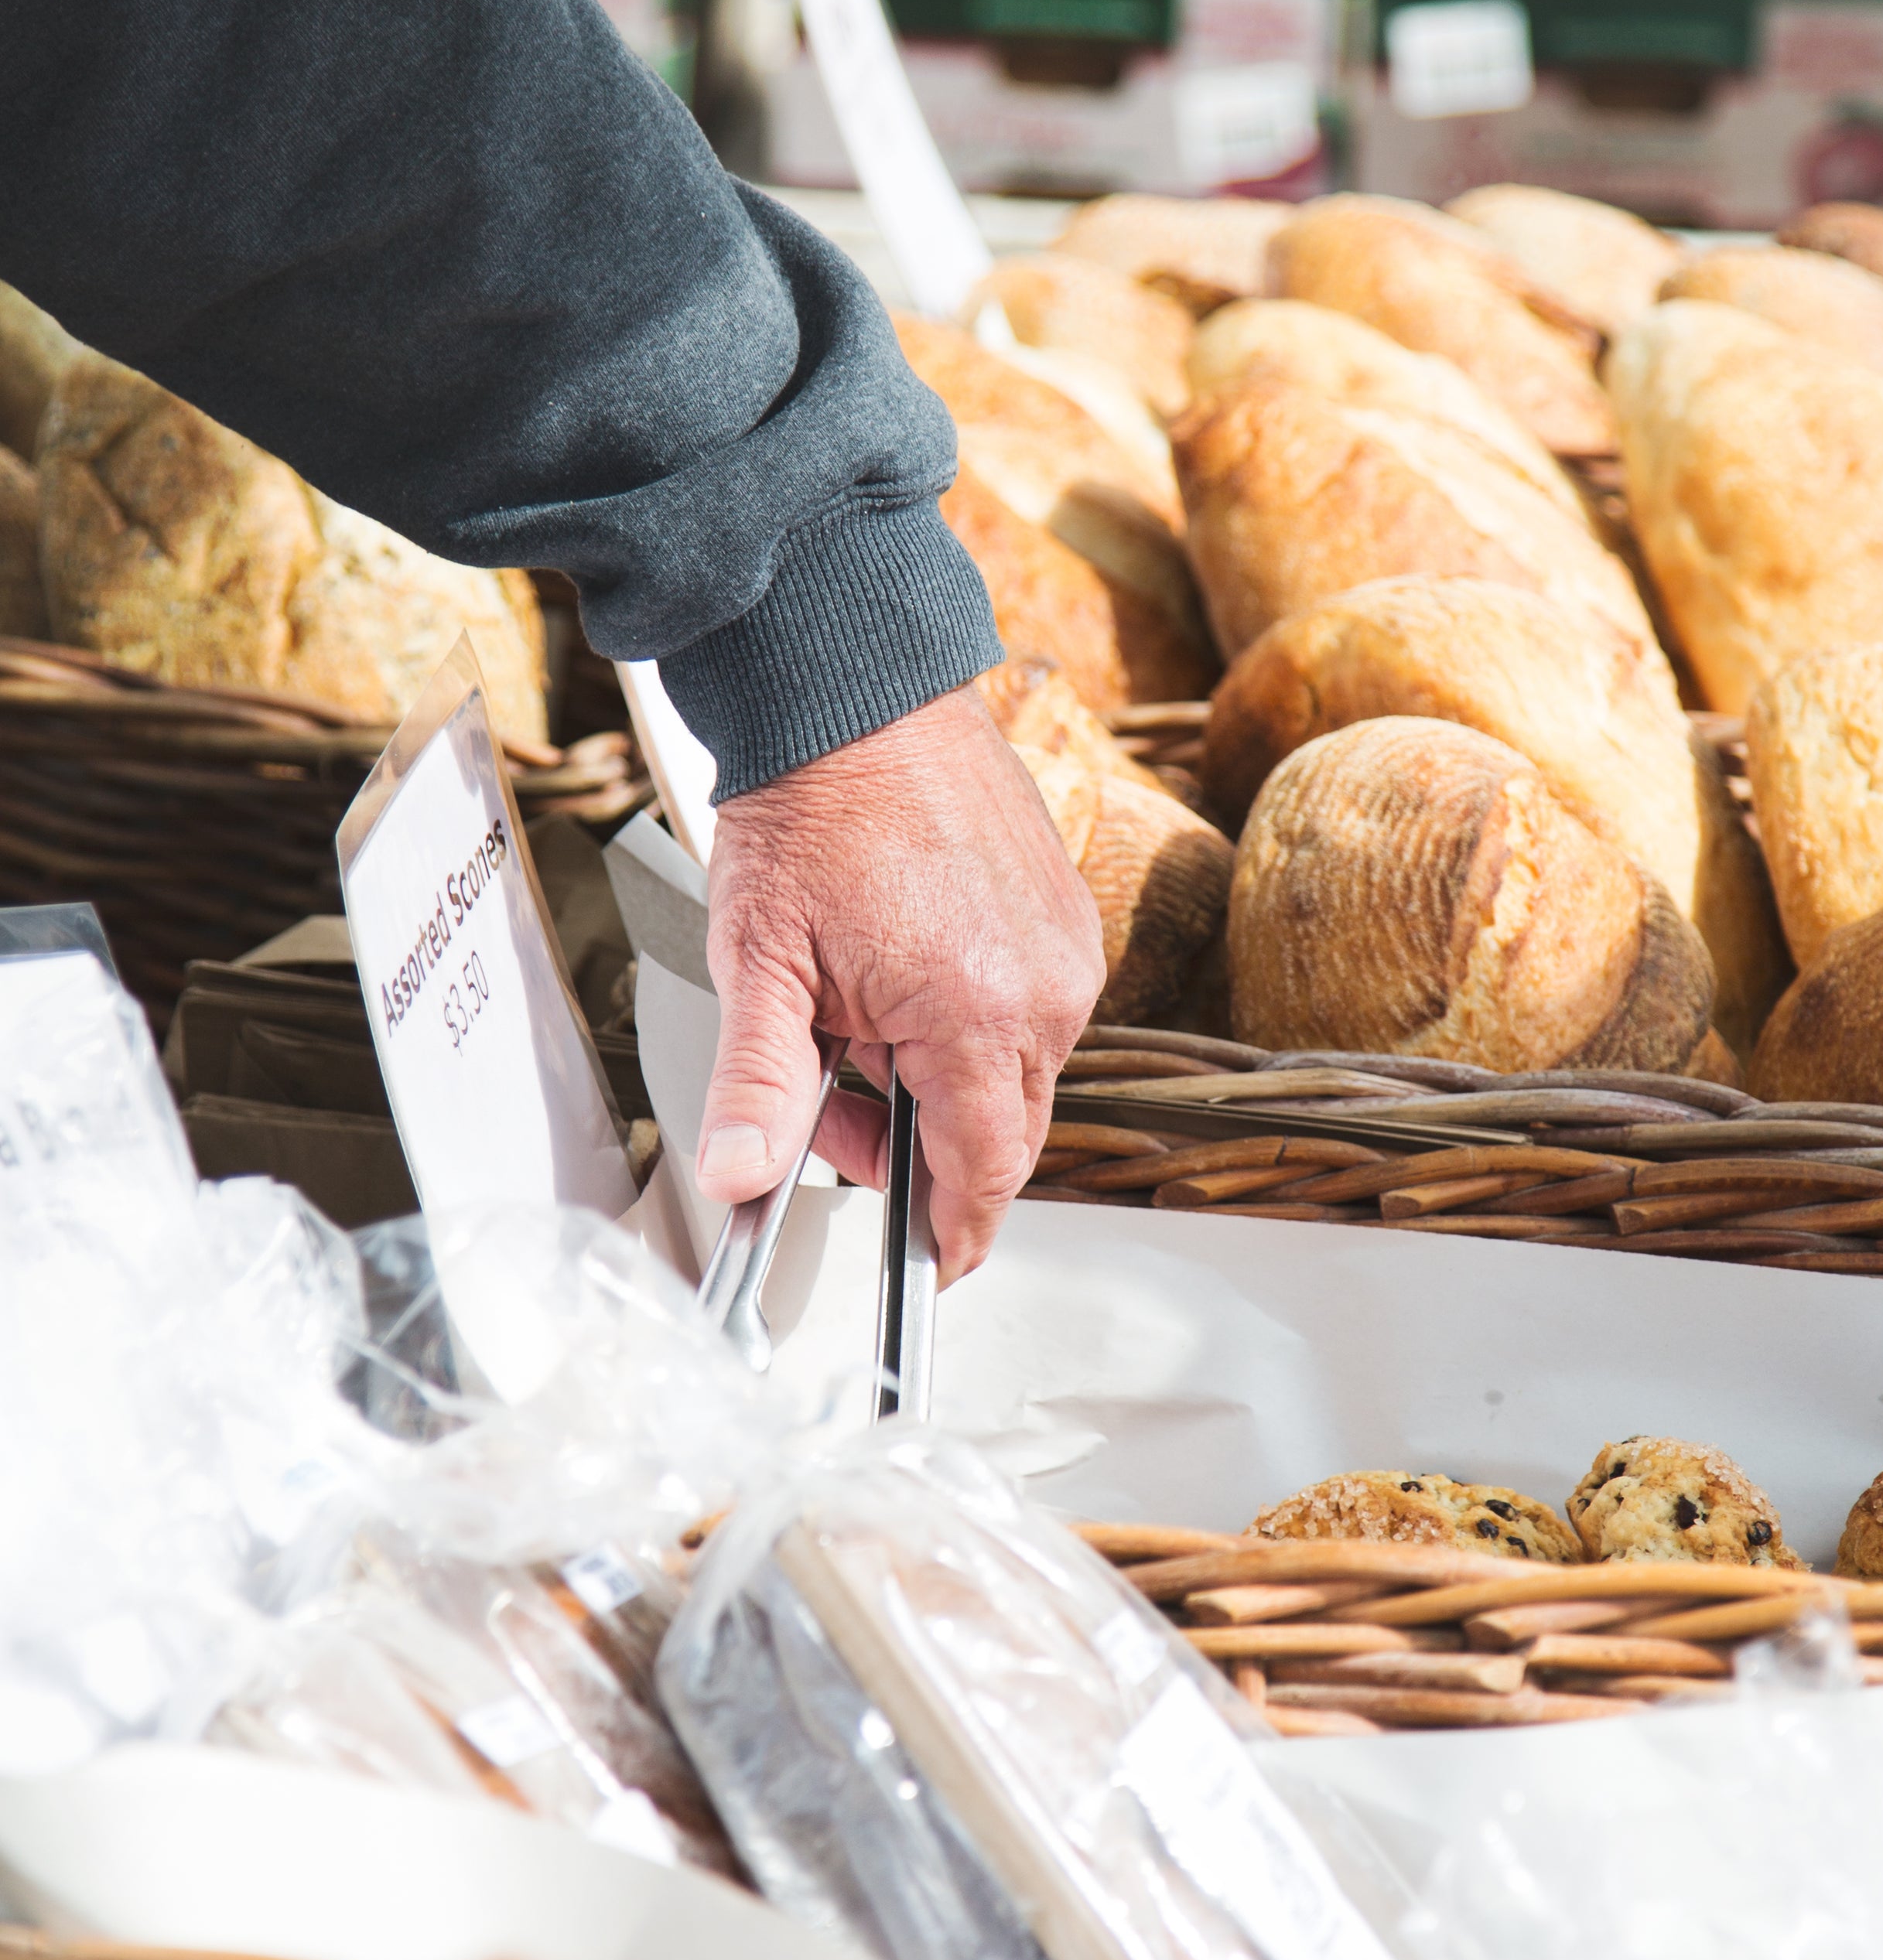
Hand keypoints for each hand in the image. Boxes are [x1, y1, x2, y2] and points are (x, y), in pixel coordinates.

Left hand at [694, 683, 1104, 1280]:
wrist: (860, 694)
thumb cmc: (811, 808)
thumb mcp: (760, 964)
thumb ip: (754, 1085)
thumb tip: (739, 1177)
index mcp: (975, 1014)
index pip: (979, 1171)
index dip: (950, 1232)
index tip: (930, 1264)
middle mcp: (1044, 989)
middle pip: (1001, 1131)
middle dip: (921, 1146)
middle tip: (836, 1108)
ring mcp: (1065, 949)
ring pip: (1014, 1073)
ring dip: (939, 1077)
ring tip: (856, 1018)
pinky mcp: (1066, 917)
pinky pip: (1030, 1010)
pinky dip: (967, 1023)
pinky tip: (901, 977)